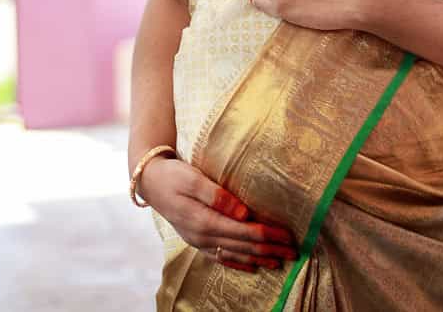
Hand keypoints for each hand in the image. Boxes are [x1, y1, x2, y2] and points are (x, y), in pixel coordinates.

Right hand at [139, 155, 298, 271]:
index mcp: (204, 221)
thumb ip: (218, 196)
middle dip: (269, 249)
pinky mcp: (196, 239)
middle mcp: (202, 236)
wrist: (149, 181)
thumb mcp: (192, 178)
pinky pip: (221, 257)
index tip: (287, 235)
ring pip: (234, 254)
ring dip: (258, 258)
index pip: (243, 231)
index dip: (267, 234)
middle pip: (242, 246)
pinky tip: (252, 267)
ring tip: (279, 262)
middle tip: (293, 251)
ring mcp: (198, 241)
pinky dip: (239, 263)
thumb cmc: (172, 175)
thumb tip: (244, 213)